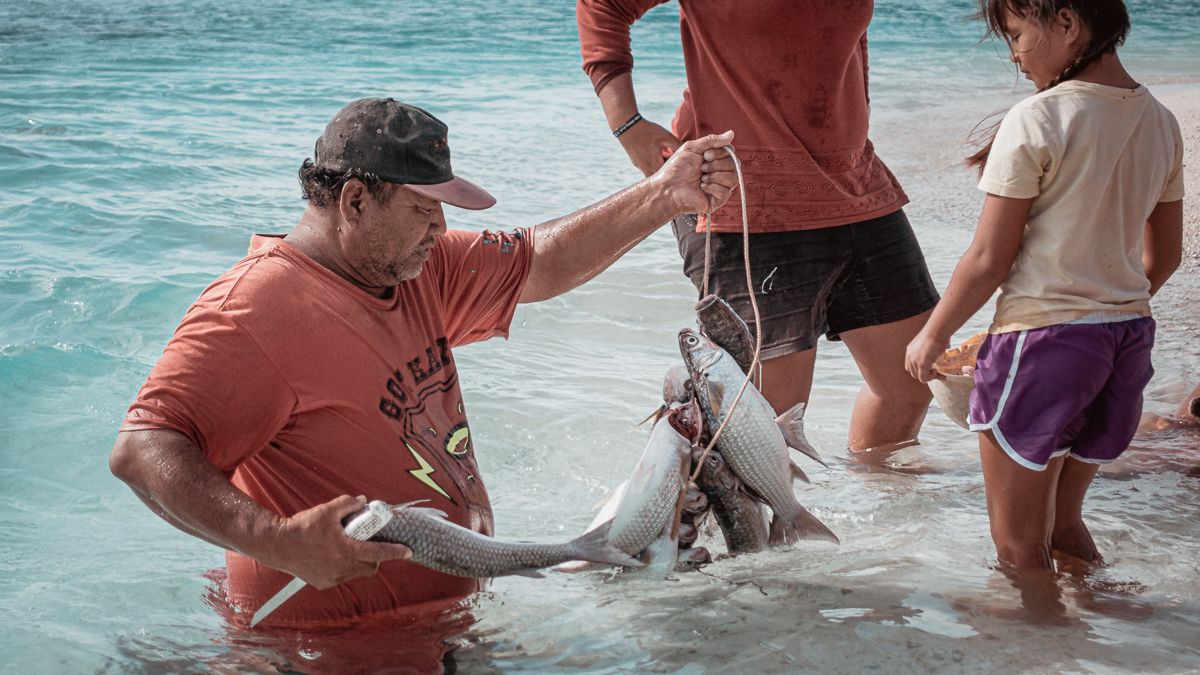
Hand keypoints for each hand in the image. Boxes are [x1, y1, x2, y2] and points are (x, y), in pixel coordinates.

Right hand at [265, 495, 411, 588]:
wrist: (277, 544)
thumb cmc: (303, 527)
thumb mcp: (328, 510)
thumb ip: (349, 504)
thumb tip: (363, 502)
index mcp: (347, 550)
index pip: (379, 553)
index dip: (396, 552)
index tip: (408, 552)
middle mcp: (342, 567)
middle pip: (371, 567)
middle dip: (375, 558)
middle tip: (368, 544)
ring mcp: (332, 578)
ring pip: (356, 572)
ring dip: (358, 562)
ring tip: (347, 548)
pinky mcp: (323, 583)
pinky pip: (341, 577)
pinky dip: (344, 567)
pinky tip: (332, 556)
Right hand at [617, 118, 681, 176]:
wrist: (626, 126)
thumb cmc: (648, 131)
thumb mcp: (667, 137)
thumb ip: (679, 146)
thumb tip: (690, 153)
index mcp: (655, 165)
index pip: (670, 177)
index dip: (678, 175)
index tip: (684, 170)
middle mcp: (646, 169)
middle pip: (662, 178)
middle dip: (670, 172)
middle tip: (678, 167)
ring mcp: (640, 167)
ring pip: (655, 173)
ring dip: (662, 167)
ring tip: (667, 158)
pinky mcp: (637, 163)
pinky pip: (648, 167)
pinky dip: (654, 163)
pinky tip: (657, 153)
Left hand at [651, 130, 737, 214]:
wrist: (667, 187)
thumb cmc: (676, 169)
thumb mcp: (692, 148)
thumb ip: (712, 140)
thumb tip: (731, 133)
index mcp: (715, 160)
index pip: (731, 152)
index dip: (720, 153)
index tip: (705, 155)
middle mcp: (720, 173)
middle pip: (735, 164)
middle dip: (716, 164)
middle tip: (701, 168)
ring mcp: (720, 187)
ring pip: (733, 177)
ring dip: (715, 175)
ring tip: (701, 178)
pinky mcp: (718, 200)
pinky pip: (726, 191)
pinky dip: (712, 187)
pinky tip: (702, 188)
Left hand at [905, 329, 947, 383]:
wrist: (938, 329)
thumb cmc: (937, 333)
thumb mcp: (928, 342)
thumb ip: (927, 351)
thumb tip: (936, 356)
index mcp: (910, 351)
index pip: (910, 366)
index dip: (920, 369)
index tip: (931, 367)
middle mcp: (909, 356)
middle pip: (913, 373)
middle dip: (925, 374)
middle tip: (936, 371)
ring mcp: (915, 361)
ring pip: (918, 377)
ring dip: (929, 376)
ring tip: (938, 371)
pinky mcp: (922, 364)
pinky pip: (923, 378)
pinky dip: (931, 378)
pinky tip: (937, 372)